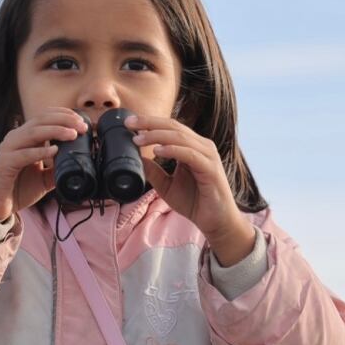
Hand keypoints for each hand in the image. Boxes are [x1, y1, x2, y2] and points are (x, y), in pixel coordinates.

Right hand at [0, 107, 87, 220]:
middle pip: (41, 120)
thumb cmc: (16, 189)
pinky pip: (24, 154)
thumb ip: (57, 169)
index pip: (45, 116)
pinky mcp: (4, 163)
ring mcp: (9, 149)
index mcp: (25, 137)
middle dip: (64, 120)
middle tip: (82, 127)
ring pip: (33, 132)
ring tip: (72, 134)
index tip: (82, 121)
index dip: (64, 114)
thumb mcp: (43, 178)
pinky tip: (54, 151)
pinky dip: (40, 151)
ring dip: (55, 131)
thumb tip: (78, 165)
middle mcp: (16, 138)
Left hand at [125, 114, 255, 265]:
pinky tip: (158, 151)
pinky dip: (173, 150)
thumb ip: (153, 171)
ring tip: (139, 139)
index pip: (170, 127)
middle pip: (174, 126)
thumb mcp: (166, 186)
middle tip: (129, 123)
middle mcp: (202, 147)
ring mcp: (208, 156)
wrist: (216, 222)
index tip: (128, 123)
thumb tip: (137, 158)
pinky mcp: (211, 169)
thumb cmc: (195, 202)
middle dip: (150, 123)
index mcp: (192, 147)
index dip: (149, 122)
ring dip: (157, 135)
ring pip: (180, 137)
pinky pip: (190, 154)